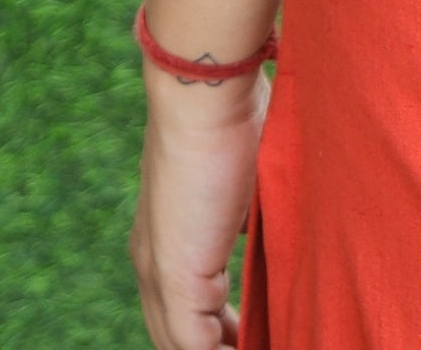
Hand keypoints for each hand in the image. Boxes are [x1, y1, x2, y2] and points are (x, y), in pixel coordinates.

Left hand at [131, 67, 266, 349]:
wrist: (205, 95)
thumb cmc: (235, 116)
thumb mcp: (247, 178)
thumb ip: (249, 214)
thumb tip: (269, 229)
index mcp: (164, 241)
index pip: (182, 311)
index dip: (215, 332)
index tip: (251, 332)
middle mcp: (152, 264)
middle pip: (175, 337)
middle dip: (218, 345)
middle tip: (261, 342)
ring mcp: (160, 274)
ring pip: (180, 344)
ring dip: (223, 347)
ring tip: (267, 342)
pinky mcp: (176, 278)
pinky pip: (193, 345)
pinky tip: (260, 343)